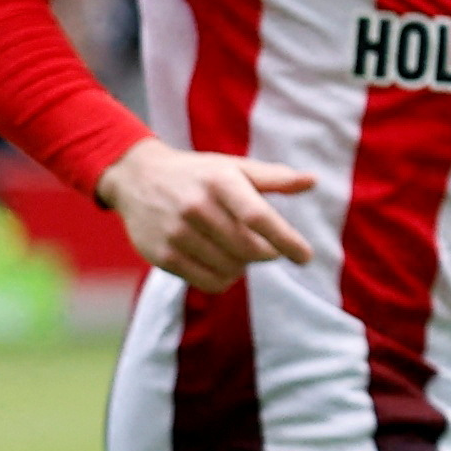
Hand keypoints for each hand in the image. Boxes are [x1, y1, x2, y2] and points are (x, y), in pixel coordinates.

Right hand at [100, 143, 318, 291]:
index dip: (286, 239)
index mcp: (220, 181)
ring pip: (230, 269)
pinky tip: (222, 262)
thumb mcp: (233, 167)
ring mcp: (176, 233)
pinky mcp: (162, 255)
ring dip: (244, 265)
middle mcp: (196, 206)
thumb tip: (312, 181)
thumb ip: (273, 177)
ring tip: (238, 250)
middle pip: (247, 248)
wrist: (138, 178)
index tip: (305, 257)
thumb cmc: (198, 174)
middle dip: (266, 254)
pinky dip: (224, 279)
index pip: (258, 217)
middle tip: (266, 247)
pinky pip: (208, 282)